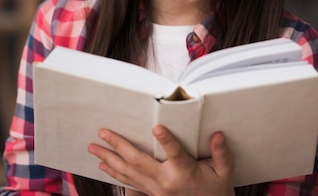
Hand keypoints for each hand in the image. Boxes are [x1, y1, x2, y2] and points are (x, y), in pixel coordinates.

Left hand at [88, 125, 234, 195]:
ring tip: (93, 147)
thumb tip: (218, 134)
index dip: (166, 141)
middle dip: (119, 145)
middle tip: (103, 132)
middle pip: (139, 161)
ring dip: (109, 158)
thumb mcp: (224, 173)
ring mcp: (156, 189)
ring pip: (128, 172)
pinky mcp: (151, 193)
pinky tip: (103, 164)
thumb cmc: (216, 190)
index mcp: (185, 172)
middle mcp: (166, 181)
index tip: (157, 128)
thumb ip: (221, 154)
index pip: (175, 153)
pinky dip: (114, 173)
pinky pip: (129, 182)